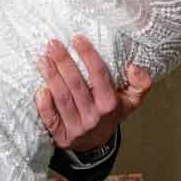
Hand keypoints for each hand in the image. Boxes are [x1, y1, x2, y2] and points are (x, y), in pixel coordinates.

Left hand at [34, 36, 153, 154]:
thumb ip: (141, 83)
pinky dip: (44, 105)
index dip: (88, 56)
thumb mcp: (132, 100)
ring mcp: (76, 127)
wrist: (96, 142)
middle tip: (53, 44)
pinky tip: (39, 89)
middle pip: (77, 86)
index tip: (78, 38)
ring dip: (51, 77)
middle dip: (64, 63)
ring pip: (62, 99)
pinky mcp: (61, 136)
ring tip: (43, 59)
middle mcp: (94, 117)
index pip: (99, 76)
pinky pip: (50, 120)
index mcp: (110, 105)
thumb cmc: (111, 113)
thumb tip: (134, 68)